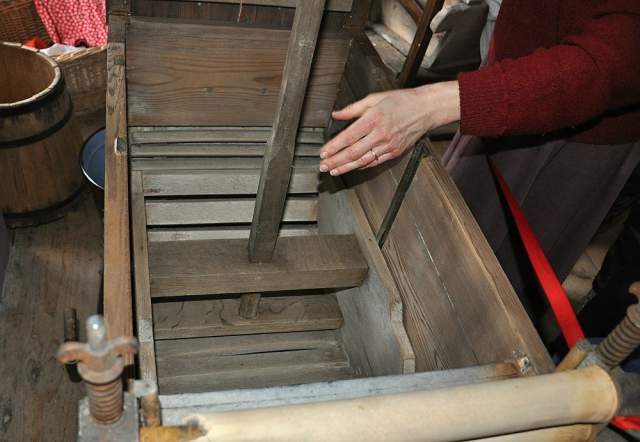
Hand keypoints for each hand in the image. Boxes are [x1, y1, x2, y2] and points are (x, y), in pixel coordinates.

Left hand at [319, 81, 460, 175]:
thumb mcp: (375, 98)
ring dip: (346, 167)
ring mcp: (388, 145)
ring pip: (363, 160)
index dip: (334, 147)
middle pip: (353, 152)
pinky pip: (375, 162)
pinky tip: (351, 168)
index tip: (323, 152)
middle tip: (323, 166)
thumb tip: (336, 115)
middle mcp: (381, 134)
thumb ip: (353, 109)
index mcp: (374, 118)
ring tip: (333, 170)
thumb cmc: (401, 101)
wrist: (426, 109)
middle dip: (336, 161)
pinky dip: (361, 166)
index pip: (348, 137)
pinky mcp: (395, 152)